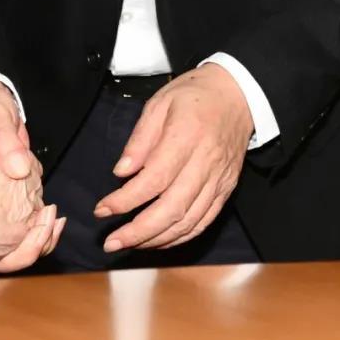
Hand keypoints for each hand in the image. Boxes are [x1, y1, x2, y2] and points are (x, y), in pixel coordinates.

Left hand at [94, 64, 253, 252]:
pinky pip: (204, 221)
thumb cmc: (193, 95)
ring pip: (189, 221)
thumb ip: (139, 139)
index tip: (102, 210)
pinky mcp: (226, 190)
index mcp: (185, 137)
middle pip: (172, 208)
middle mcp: (205, 163)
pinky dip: (181, 236)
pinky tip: (159, 240)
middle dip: (139, 231)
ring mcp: (219, 180)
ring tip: (130, 244)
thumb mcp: (159, 103)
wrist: (237, 95)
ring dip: (158, 239)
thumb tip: (121, 172)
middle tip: (112, 242)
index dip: (126, 200)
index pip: (153, 179)